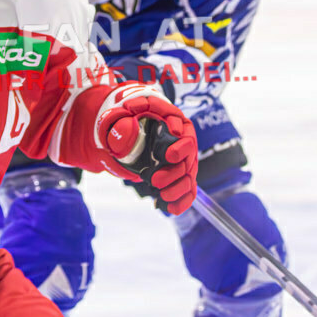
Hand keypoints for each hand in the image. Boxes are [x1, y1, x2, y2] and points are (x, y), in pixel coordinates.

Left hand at [95, 85, 197, 214]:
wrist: (132, 135)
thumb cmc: (133, 119)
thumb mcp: (128, 111)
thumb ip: (130, 109)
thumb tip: (131, 108)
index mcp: (176, 122)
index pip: (184, 132)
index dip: (180, 144)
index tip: (170, 152)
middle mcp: (184, 142)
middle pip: (187, 159)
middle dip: (173, 172)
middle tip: (154, 180)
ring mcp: (184, 160)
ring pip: (189, 177)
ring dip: (177, 189)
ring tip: (161, 195)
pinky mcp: (181, 176)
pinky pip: (188, 191)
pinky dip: (181, 201)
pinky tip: (169, 208)